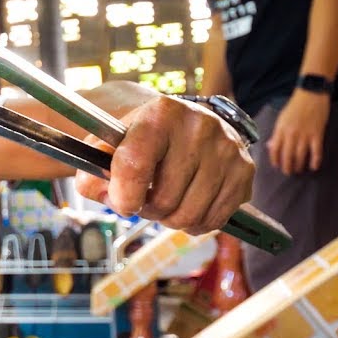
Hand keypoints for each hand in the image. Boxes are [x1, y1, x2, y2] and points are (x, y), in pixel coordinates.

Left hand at [75, 95, 254, 233]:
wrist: (177, 126)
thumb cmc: (137, 141)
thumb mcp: (107, 148)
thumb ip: (92, 172)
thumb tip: (102, 192)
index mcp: (160, 114)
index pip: (134, 165)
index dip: (122, 196)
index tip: (120, 203)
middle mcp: (199, 125)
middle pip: (164, 200)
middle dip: (147, 210)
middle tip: (144, 199)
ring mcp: (227, 147)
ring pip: (189, 215)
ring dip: (170, 219)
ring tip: (165, 201)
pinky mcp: (245, 169)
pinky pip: (215, 220)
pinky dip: (196, 223)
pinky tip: (187, 204)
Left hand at [267, 90, 330, 174]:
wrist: (311, 93)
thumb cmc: (295, 105)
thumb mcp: (282, 118)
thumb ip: (276, 133)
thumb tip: (270, 146)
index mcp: (280, 129)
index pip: (275, 150)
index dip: (275, 160)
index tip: (277, 166)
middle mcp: (291, 134)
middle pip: (287, 156)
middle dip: (287, 167)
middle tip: (289, 172)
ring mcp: (305, 134)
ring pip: (300, 156)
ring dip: (299, 166)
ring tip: (299, 170)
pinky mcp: (317, 134)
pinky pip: (316, 151)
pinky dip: (315, 161)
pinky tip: (313, 167)